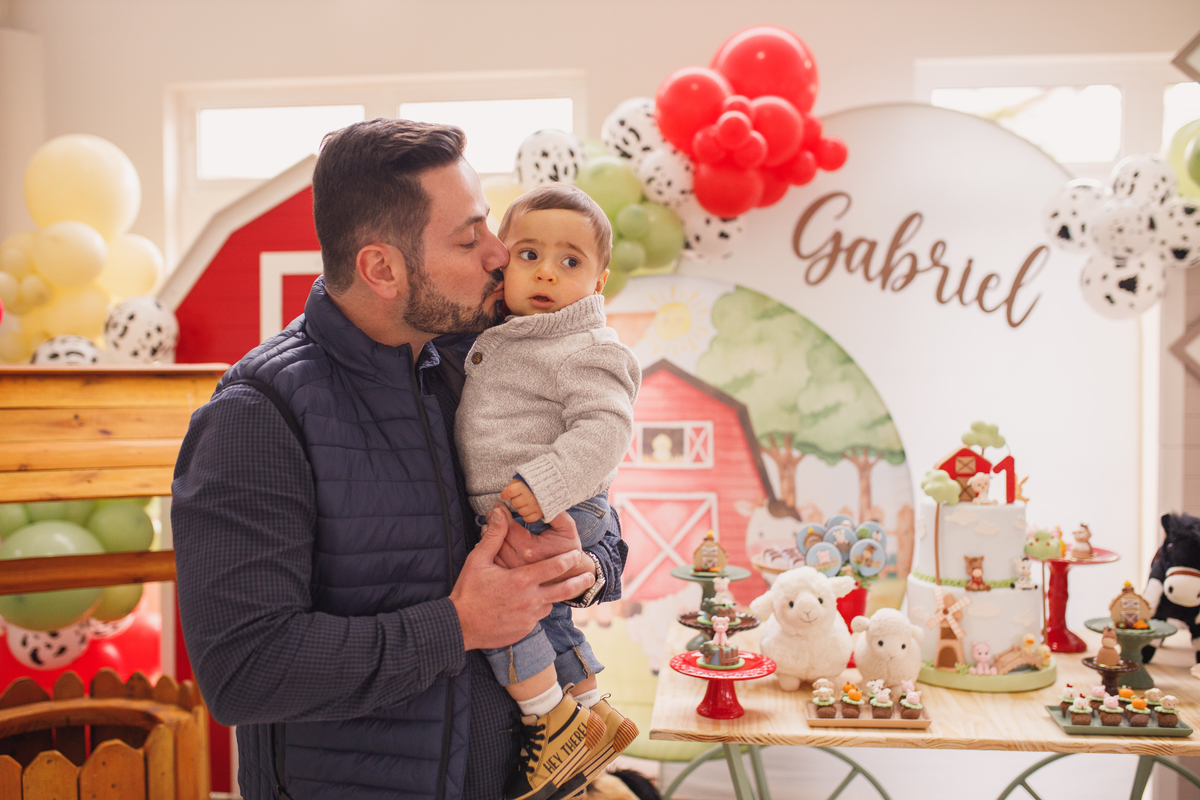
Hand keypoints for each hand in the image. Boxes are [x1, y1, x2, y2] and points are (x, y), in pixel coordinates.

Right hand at [450, 507, 594, 650]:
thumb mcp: (478, 560)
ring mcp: (529, 618)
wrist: (460, 627)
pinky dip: (538, 609)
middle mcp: (530, 600)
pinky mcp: (525, 630)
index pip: (553, 567)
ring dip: (554, 595)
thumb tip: (499, 512)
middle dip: (579, 581)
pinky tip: (534, 603)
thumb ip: (493, 536)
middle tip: (590, 575)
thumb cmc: (468, 591)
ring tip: (562, 588)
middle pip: (563, 590)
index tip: (577, 554)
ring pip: (550, 604)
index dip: (568, 559)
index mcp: (521, 580)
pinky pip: (538, 616)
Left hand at [490, 504, 595, 586]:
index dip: (501, 514)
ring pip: (493, 551)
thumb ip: (554, 512)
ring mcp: (513, 572)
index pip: (508, 527)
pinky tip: (492, 540)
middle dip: (492, 522)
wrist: (571, 574)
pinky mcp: (511, 577)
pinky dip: (489, 550)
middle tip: (492, 513)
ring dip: (488, 536)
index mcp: (531, 549)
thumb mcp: (567, 527)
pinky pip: (495, 562)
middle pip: (497, 539)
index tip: (498, 505)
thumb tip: (540, 499)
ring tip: (490, 524)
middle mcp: (519, 562)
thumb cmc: (568, 548)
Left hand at [501, 479, 543, 521]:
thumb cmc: (534, 480)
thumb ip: (513, 484)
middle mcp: (529, 497)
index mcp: (524, 487)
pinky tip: (529, 510)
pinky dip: (527, 515)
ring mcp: (535, 506)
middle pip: (514, 503)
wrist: (551, 483)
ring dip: (521, 507)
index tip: (506, 494)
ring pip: (520, 511)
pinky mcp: (540, 512)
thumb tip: (505, 493)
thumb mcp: (522, 478)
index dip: (506, 494)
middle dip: (515, 499)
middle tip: (520, 496)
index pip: (509, 492)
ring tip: (526, 502)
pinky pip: (528, 519)